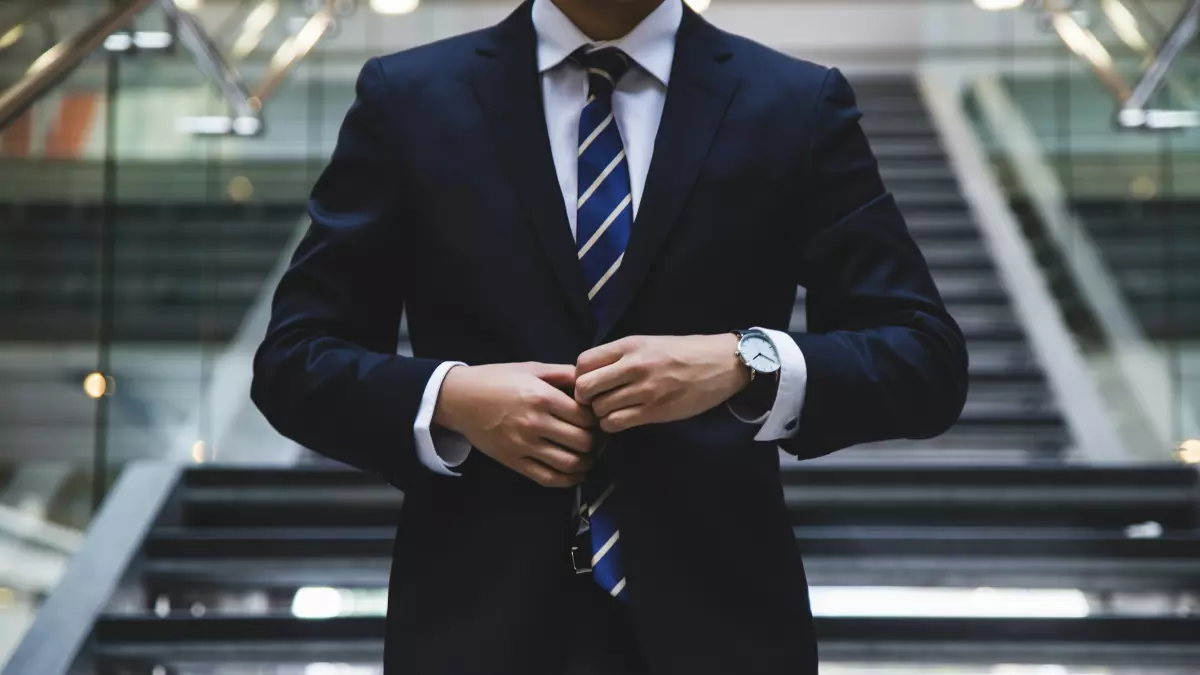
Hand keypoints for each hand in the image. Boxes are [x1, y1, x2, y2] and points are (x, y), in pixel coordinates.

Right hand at [433, 362, 597, 487]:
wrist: (460, 399)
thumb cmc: (497, 379)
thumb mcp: (531, 368)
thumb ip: (563, 374)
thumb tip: (591, 382)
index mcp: (542, 397)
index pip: (585, 417)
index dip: (597, 420)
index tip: (598, 419)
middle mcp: (535, 423)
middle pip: (582, 442)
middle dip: (596, 442)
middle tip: (598, 439)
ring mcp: (524, 445)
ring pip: (569, 463)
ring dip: (586, 463)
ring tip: (589, 456)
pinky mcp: (514, 462)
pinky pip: (547, 478)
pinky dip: (568, 480)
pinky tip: (576, 474)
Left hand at [575, 335, 749, 432]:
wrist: (721, 364)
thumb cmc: (683, 352)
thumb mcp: (649, 343)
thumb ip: (620, 356)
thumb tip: (589, 374)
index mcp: (629, 345)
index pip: (583, 362)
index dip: (579, 376)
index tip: (590, 383)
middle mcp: (633, 365)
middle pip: (585, 387)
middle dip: (585, 398)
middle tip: (595, 401)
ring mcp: (644, 389)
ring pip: (599, 409)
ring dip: (600, 414)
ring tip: (612, 410)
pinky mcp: (655, 410)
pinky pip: (616, 423)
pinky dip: (612, 425)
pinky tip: (622, 420)